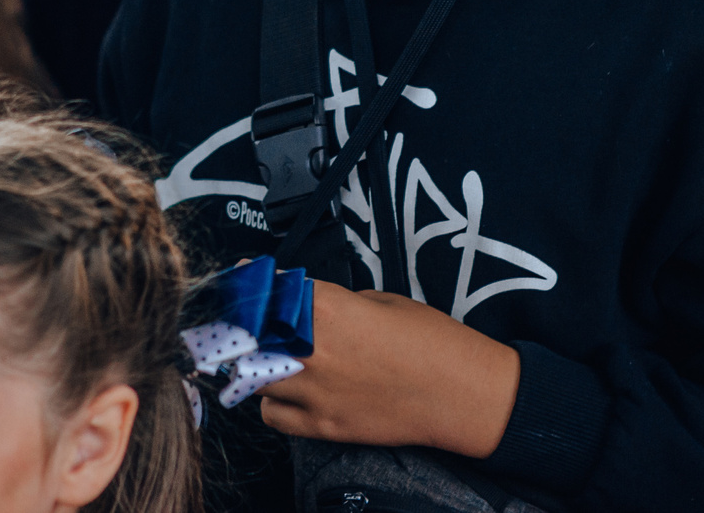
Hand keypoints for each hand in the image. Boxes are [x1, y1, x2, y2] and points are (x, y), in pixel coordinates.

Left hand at [257, 281, 519, 458]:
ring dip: (256, 365)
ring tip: (269, 357)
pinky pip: (274, 415)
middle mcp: (313, 349)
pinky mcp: (323, 425)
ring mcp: (315, 392)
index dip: (252, 283)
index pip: (269, 292)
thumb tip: (314, 307)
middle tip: (245, 320)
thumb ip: (340, 303)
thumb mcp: (385, 301)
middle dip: (245, 326)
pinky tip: (287, 392)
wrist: (460, 392)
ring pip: (254, 378)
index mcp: (329, 308)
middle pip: (251, 335)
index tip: (242, 278)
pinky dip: (272, 402)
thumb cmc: (432, 342)